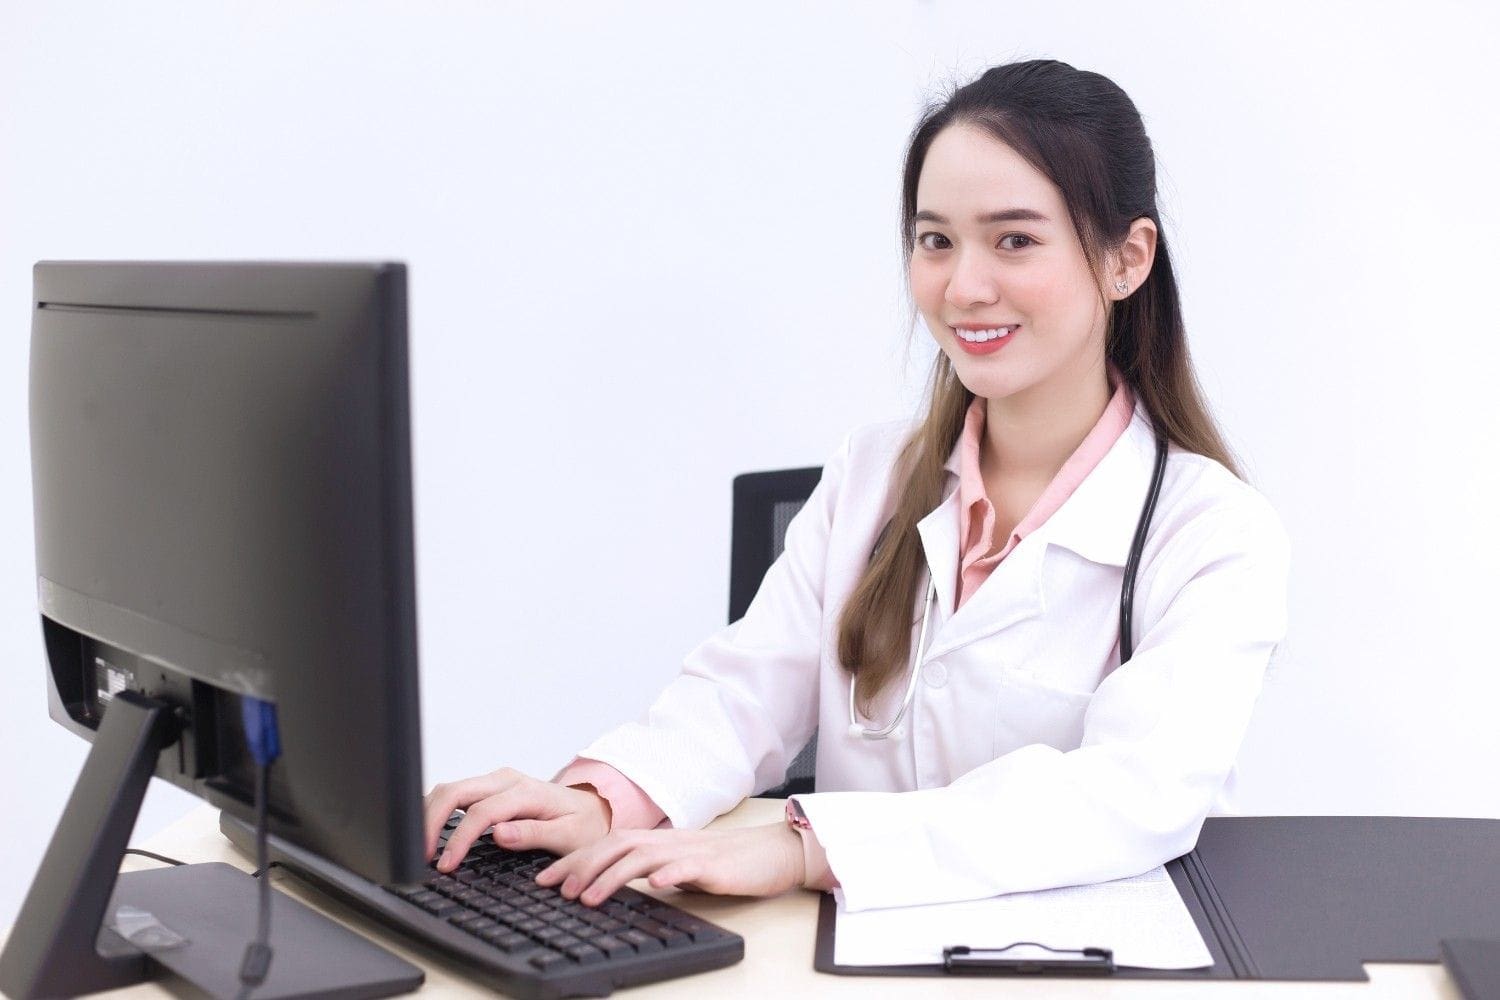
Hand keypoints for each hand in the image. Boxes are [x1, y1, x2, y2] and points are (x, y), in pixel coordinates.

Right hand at [422, 767, 611, 871]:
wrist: (594, 810)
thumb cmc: (583, 826)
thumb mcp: (569, 835)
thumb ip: (534, 833)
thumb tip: (499, 834)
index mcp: (527, 792)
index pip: (480, 813)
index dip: (459, 839)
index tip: (446, 864)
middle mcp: (507, 780)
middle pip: (455, 791)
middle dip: (431, 822)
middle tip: (422, 856)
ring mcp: (497, 781)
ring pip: (450, 789)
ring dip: (429, 814)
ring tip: (420, 847)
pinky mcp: (490, 787)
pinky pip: (455, 793)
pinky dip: (437, 810)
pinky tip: (429, 832)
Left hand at [534, 823, 806, 906]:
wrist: (770, 854)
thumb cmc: (723, 863)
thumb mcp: (675, 865)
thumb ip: (645, 869)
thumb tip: (607, 884)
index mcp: (655, 842)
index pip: (605, 846)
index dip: (574, 860)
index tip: (545, 879)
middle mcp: (666, 842)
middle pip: (616, 846)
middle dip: (582, 867)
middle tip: (556, 890)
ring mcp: (689, 852)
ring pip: (643, 857)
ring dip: (612, 876)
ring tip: (590, 896)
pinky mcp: (713, 865)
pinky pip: (688, 866)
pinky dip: (669, 873)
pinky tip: (654, 885)